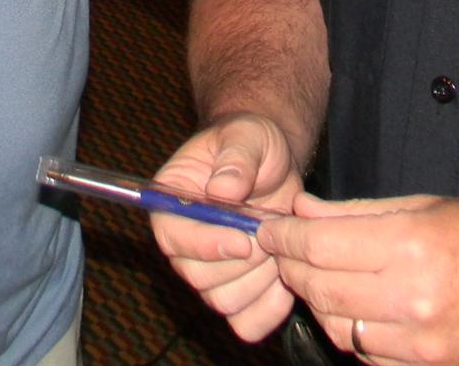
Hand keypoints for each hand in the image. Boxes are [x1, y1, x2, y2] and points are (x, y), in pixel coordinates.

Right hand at [149, 115, 306, 341]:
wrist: (273, 164)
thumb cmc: (252, 143)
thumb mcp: (247, 136)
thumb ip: (236, 160)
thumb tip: (222, 191)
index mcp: (171, 201)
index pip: (173, 238)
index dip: (207, 246)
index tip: (245, 241)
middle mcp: (184, 242)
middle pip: (199, 278)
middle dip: (243, 263)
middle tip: (272, 237)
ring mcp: (209, 270)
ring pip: (224, 303)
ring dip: (260, 281)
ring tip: (280, 248)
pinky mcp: (236, 290)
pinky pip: (246, 322)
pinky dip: (270, 309)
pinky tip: (286, 279)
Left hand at [256, 194, 458, 364]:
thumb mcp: (429, 206)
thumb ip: (359, 212)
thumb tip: (302, 210)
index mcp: (411, 247)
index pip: (318, 245)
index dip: (283, 237)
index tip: (269, 229)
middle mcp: (411, 299)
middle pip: (319, 289)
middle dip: (292, 268)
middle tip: (284, 251)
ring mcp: (420, 344)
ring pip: (337, 329)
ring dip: (319, 304)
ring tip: (322, 278)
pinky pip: (368, 355)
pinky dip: (354, 333)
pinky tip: (360, 310)